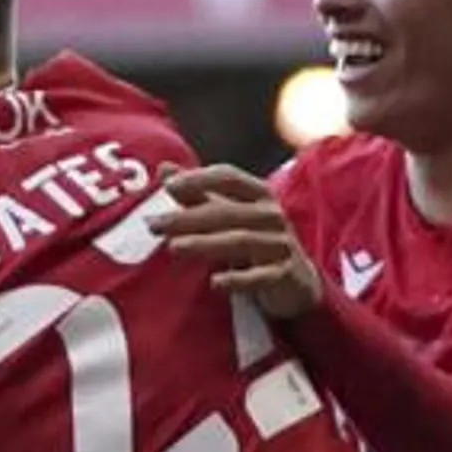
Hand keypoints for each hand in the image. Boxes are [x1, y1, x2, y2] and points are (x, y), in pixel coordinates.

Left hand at [159, 164, 319, 319]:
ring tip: (173, 247)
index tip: (168, 186)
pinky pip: (260, 276)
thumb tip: (163, 169)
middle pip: (227, 211)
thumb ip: (198, 193)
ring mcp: (281, 244)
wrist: (296, 281)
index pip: (228, 176)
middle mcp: (273, 214)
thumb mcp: (230, 215)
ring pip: (240, 241)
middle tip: (155, 224)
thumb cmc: (255, 241)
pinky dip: (238, 279)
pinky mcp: (285, 274)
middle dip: (189, 217)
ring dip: (205, 244)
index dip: (199, 179)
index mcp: (259, 194)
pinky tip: (215, 282)